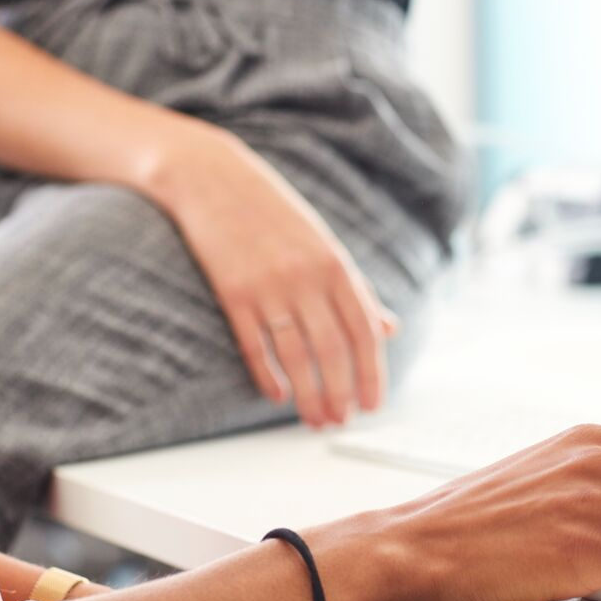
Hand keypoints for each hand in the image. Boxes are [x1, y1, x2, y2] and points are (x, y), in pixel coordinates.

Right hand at [146, 123, 395, 429]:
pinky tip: (278, 395)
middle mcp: (305, 277)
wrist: (212, 179)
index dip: (371, 373)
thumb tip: (388, 328)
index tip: (372, 404)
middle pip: (332, 350)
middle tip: (341, 421)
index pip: (364, 330)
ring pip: (294, 356)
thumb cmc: (274, 213)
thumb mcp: (323, 244)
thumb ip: (356, 289)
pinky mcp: (231, 293)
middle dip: (340, 393)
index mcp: (335, 264)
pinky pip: (255, 346)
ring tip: (314, 419)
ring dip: (308, 394)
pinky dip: (268, 375)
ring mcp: (267, 286)